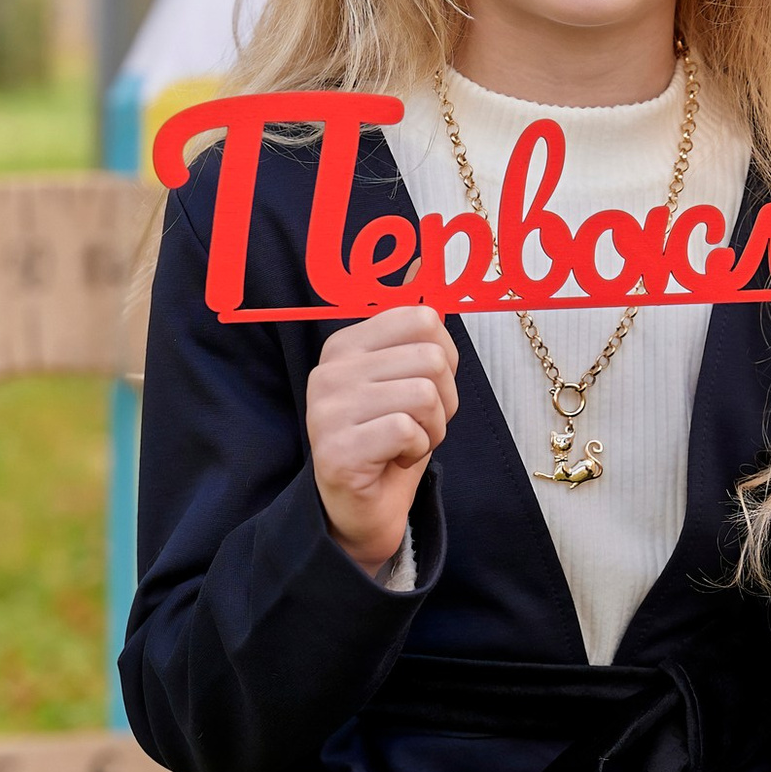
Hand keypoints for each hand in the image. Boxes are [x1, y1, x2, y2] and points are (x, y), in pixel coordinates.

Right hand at [306, 307, 457, 574]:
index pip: (423, 319)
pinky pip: (408, 429)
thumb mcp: (407, 377)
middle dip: (443, 399)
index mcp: (346, 345)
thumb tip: (426, 261)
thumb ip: (413, 325)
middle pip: (431, 357)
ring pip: (424, 393)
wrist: (363, 510)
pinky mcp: (336, 449)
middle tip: (418, 425)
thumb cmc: (390, 442)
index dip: (443, 359)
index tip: (423, 389)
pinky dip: (417, 450)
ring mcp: (327, 409)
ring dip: (433, 429)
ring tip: (407, 443)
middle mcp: (330, 370)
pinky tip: (394, 460)